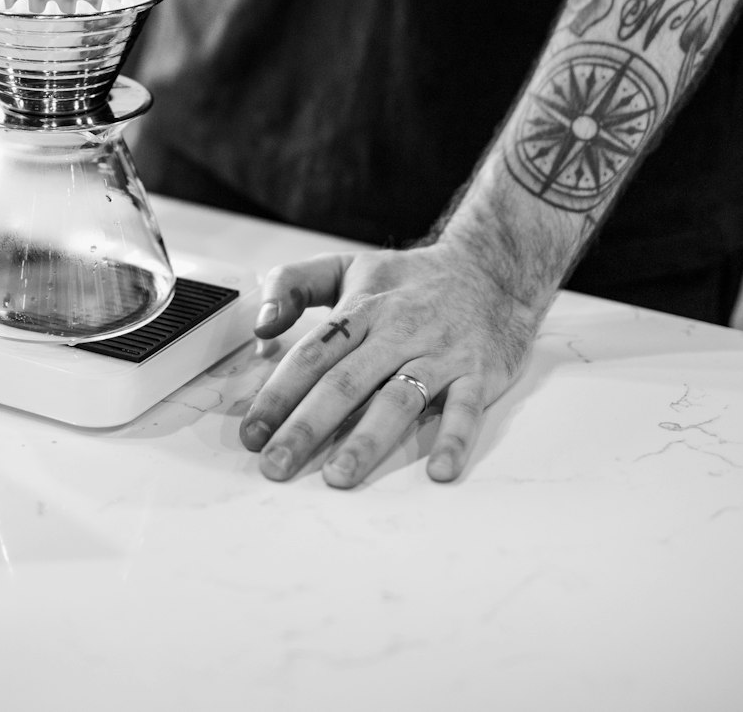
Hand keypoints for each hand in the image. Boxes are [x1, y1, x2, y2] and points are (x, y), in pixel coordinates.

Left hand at [239, 239, 542, 487]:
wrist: (491, 267)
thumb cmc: (409, 279)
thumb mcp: (348, 265)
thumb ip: (293, 284)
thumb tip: (260, 327)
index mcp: (363, 308)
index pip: (313, 354)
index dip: (279, 394)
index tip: (252, 434)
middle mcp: (398, 331)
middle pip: (346, 381)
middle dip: (307, 426)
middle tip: (276, 466)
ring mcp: (439, 352)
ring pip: (399, 399)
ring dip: (368, 440)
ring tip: (338, 477)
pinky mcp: (478, 371)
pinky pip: (466, 408)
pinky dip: (454, 438)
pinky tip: (439, 471)